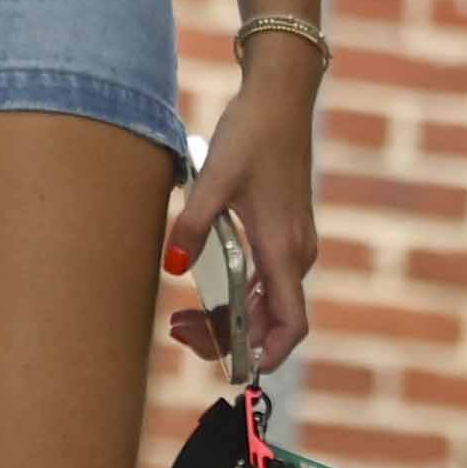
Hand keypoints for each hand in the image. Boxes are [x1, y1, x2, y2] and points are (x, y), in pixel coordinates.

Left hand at [164, 51, 320, 381]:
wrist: (281, 97)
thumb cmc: (252, 134)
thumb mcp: (215, 179)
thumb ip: (192, 225)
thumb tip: (171, 267)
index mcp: (283, 249)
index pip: (290, 325)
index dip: (268, 355)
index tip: (236, 370)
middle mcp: (295, 253)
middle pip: (271, 320)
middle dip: (229, 337)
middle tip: (179, 332)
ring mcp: (294, 242)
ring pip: (267, 301)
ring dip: (230, 317)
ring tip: (182, 318)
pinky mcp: (286, 230)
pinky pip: (267, 279)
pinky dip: (240, 295)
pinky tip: (208, 289)